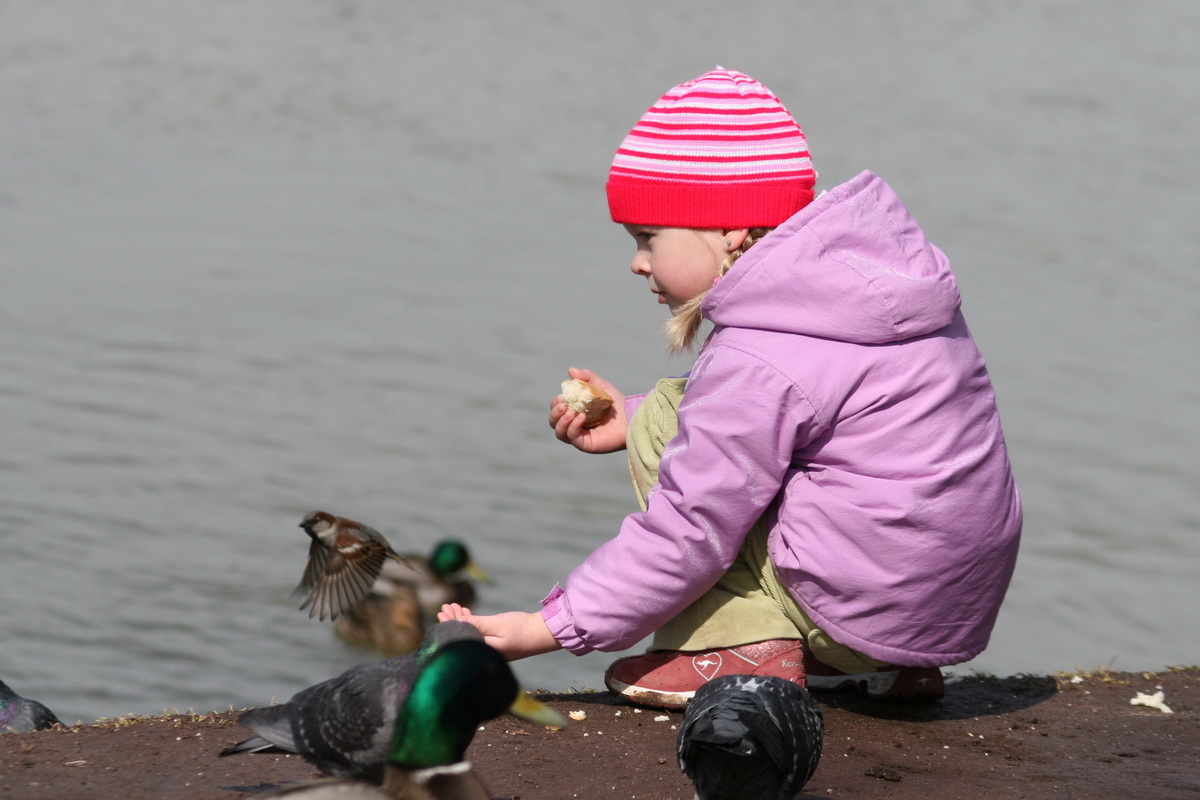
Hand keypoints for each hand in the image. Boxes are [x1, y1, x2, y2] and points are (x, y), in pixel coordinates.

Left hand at [438, 604, 561, 660]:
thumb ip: (477, 624)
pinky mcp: (498, 647)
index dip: (450, 623)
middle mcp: (486, 654)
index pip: (460, 637)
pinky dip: (473, 625)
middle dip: (454, 621)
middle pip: (464, 637)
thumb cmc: (522, 629)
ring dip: (462, 621)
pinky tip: (468, 615)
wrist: (544, 634)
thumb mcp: (498, 624)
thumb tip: (458, 624)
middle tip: (445, 607)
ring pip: (471, 635)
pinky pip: (480, 635)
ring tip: (455, 608)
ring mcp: (492, 651)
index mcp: (484, 651)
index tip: (443, 611)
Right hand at [549, 367, 627, 453]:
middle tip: (563, 405)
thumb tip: (570, 371)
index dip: (555, 404)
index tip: (561, 397)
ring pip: (560, 433)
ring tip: (570, 412)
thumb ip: (587, 377)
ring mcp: (580, 436)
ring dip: (561, 421)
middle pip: (554, 423)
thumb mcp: (600, 386)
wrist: (630, 416)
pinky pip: (572, 438)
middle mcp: (575, 425)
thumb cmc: (616, 403)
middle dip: (554, 414)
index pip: (557, 411)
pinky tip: (581, 417)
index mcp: (574, 412)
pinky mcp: (586, 444)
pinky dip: (573, 427)